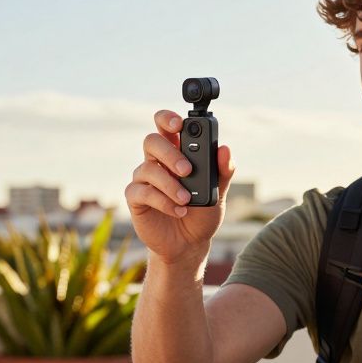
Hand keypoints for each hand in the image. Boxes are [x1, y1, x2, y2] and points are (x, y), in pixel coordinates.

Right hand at [125, 109, 234, 266]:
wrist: (190, 244)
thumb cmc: (202, 213)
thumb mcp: (218, 193)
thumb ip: (223, 171)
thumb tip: (225, 149)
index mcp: (176, 152)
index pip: (166, 125)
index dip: (168, 118)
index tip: (179, 123)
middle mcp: (156, 162)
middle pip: (151, 141)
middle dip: (169, 152)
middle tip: (187, 170)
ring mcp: (144, 180)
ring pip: (147, 168)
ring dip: (169, 184)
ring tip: (187, 199)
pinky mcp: (136, 199)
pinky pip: (142, 192)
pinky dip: (163, 201)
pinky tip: (178, 210)